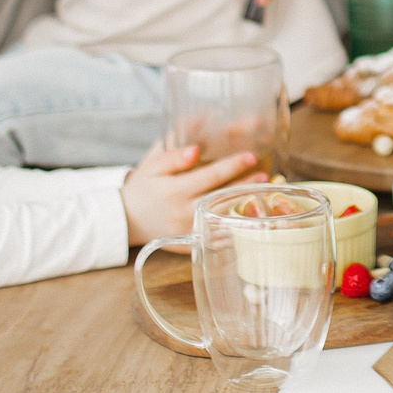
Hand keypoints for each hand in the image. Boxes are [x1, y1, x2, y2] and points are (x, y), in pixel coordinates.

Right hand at [120, 140, 260, 244]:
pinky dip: (235, 229)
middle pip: (223, 197)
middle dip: (247, 186)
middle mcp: (184, 212)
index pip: (212, 176)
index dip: (234, 165)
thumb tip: (197, 149)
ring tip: (262, 197)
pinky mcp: (191, 243)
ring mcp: (189, 230)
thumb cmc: (143, 188)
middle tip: (266, 176)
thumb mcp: (152, 166)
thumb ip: (173, 156)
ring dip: (245, 208)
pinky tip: (248, 219)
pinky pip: (218, 238)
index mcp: (176, 190)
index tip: (252, 156)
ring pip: (224, 219)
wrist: (127, 220)